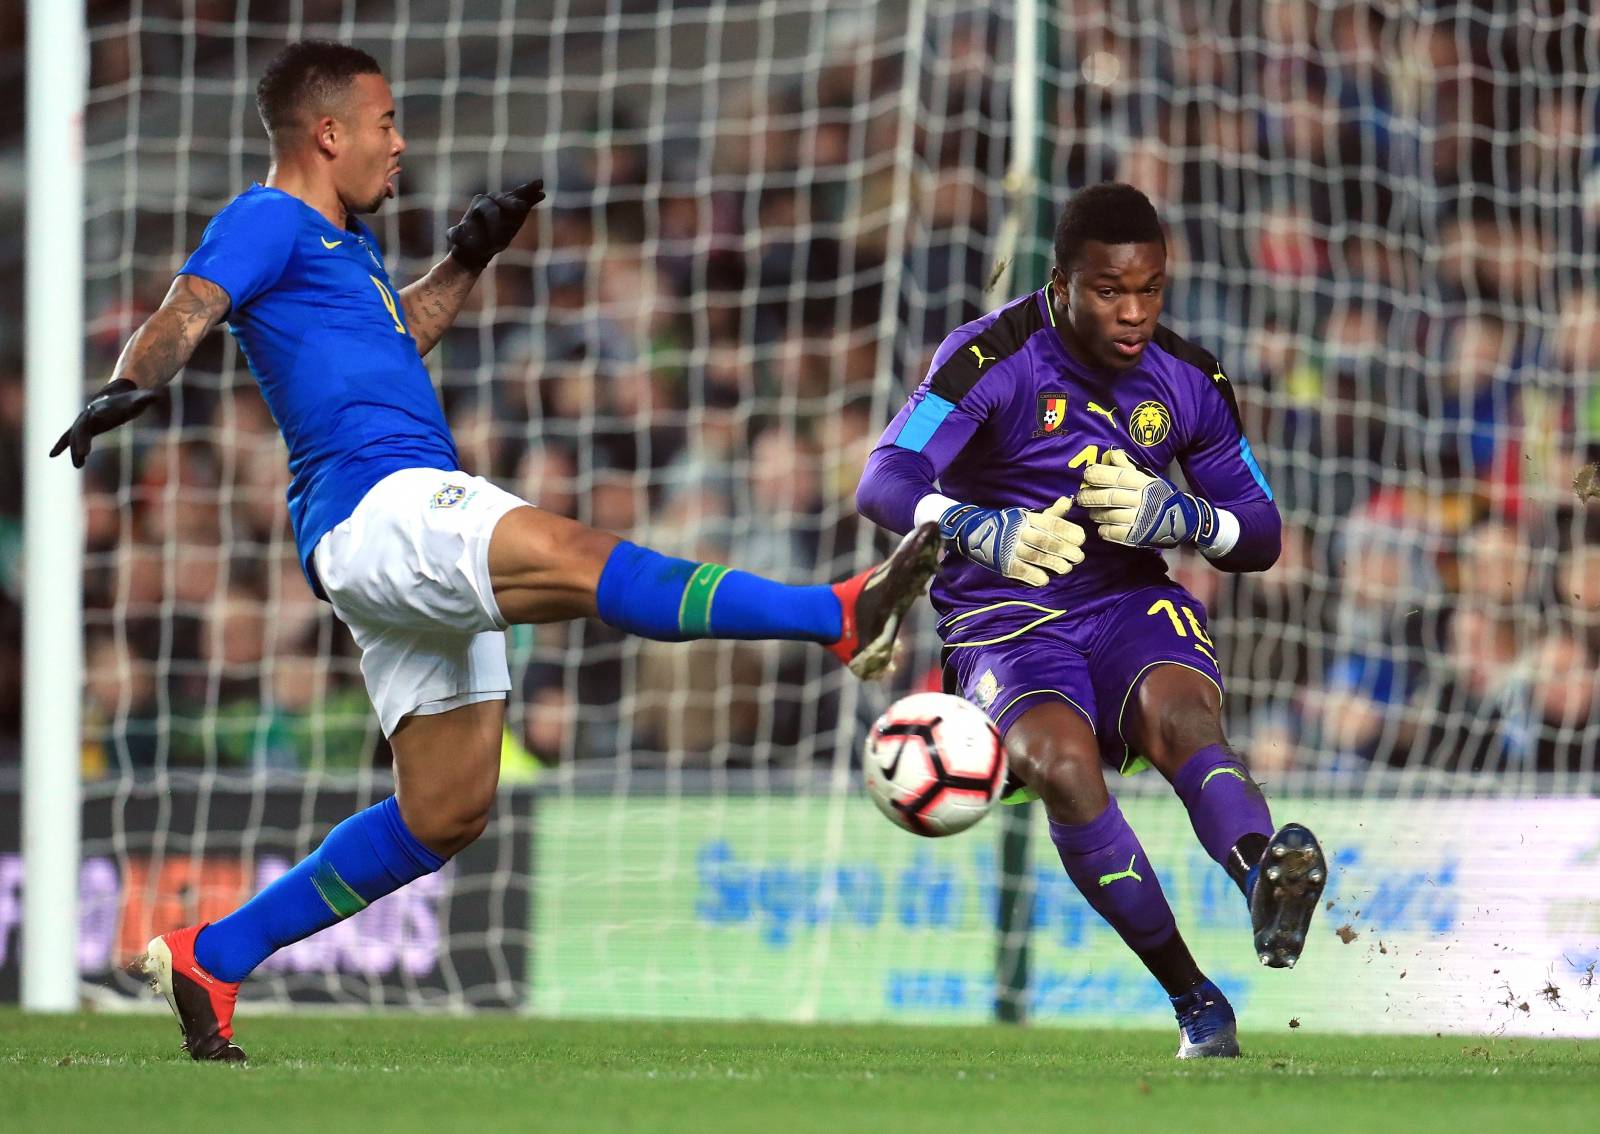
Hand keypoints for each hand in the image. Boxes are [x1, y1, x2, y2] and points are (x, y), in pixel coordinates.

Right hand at [49, 378, 164, 467]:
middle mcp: (88, 414)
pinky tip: (55, 456)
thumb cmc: (130, 398)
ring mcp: (84, 421)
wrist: (118, 393)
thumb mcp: (139, 399)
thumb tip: (158, 395)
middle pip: (80, 429)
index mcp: (100, 408)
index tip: (87, 443)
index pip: (92, 418)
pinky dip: (62, 445)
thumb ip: (147, 398)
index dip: (87, 430)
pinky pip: (70, 437)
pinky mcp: (85, 428)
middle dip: (79, 442)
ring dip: (74, 450)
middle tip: (83, 456)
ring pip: (74, 436)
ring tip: (78, 466)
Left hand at [446, 178, 545, 271]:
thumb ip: (456, 235)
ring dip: (527, 191)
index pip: (489, 208)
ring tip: (539, 185)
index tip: (499, 238)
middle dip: (511, 202)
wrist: (474, 246)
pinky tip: (542, 193)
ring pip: (515, 196)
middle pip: (503, 198)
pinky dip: (532, 196)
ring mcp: (502, 202)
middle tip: (521, 206)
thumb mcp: (457, 239)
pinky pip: (523, 199)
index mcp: (478, 205)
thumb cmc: (466, 242)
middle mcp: (490, 199)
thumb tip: (454, 233)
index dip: (495, 222)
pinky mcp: (513, 207)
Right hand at [938, 497, 1084, 586]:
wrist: (975, 533)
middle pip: (1046, 542)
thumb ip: (1051, 513)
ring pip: (1036, 557)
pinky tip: (1045, 579)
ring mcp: (1010, 548)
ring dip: (1054, 564)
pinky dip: (1035, 576)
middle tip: (1079, 557)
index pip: (1051, 524)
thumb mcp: (1029, 516)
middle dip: (1065, 550)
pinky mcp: (1003, 564)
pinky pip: (1021, 571)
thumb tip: (1069, 501)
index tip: (1081, 539)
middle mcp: (1018, 532)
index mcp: (1027, 518)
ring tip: (1066, 569)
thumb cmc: (1010, 524)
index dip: (1068, 531)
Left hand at [1077, 448, 1216, 548]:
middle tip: (1081, 496)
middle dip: (1089, 496)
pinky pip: (1110, 532)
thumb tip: (1112, 453)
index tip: (1087, 474)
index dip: (1098, 474)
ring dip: (1095, 513)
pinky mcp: (1134, 536)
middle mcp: (1140, 500)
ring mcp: (1137, 519)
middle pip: (1107, 497)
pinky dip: (1103, 529)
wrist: (1181, 521)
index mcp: (1143, 483)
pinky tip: (1102, 525)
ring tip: (1092, 511)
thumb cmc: (1159, 496)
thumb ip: (1128, 467)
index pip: (1116, 476)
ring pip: (1107, 515)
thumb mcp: (1148, 478)